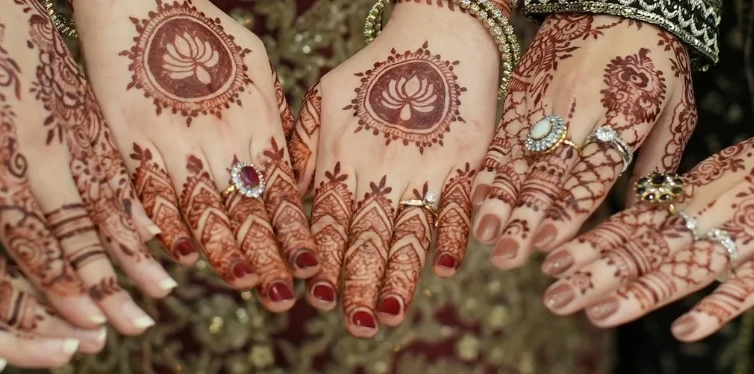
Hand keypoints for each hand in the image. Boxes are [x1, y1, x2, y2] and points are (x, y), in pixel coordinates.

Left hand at [0, 0, 170, 334]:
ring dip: (130, 250)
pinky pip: (113, 165)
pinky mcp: (80, 109)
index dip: (54, 279)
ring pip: (104, 203)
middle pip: (75, 231)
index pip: (26, 233)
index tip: (79, 318)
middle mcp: (35, 151)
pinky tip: (151, 229)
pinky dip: (133, 201)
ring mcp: (64, 131)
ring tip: (160, 289)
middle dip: (105, 283)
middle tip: (132, 326)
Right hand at [67, 0, 309, 310]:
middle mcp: (221, 136)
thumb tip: (288, 165)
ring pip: (204, 208)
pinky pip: (150, 193)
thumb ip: (272, 117)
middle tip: (284, 296)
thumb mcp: (253, 66)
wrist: (140, 2)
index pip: (282, 191)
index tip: (310, 267)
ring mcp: (175, 140)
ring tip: (243, 281)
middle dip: (267, 256)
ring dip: (224, 251)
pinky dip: (166, 225)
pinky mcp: (131, 140)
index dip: (294, 232)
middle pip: (248, 210)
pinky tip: (181, 255)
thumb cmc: (202, 29)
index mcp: (254, 120)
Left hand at [294, 0, 498, 336]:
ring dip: (400, 277)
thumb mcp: (326, 99)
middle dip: (358, 285)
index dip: (323, 263)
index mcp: (343, 155)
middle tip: (354, 325)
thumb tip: (287, 195)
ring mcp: (425, 164)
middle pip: (367, 237)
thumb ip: (304, 148)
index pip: (329, 221)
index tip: (317, 300)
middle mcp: (381, 166)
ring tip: (389, 314)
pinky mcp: (465, 159)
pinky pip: (459, 206)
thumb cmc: (376, 68)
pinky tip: (445, 269)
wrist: (438, 35)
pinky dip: (454, 238)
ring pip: (409, 231)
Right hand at [471, 14, 699, 268]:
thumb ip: (658, 163)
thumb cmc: (656, 59)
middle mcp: (581, 111)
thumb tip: (649, 213)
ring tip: (485, 236)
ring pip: (520, 158)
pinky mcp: (525, 89)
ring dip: (501, 201)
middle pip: (550, 174)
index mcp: (624, 118)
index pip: (593, 174)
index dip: (569, 211)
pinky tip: (478, 195)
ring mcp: (548, 100)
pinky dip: (490, 167)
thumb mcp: (676, 109)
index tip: (550, 245)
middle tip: (509, 257)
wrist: (621, 1)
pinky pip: (504, 134)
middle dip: (527, 220)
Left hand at [534, 106, 753, 341]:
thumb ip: (681, 203)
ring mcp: (748, 239)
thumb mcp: (723, 174)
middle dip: (598, 274)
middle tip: (553, 296)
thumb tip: (630, 223)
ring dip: (641, 293)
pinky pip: (748, 287)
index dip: (594, 245)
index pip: (634, 224)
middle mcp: (712, 216)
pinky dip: (717, 309)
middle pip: (647, 249)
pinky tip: (685, 330)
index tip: (552, 263)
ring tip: (598, 313)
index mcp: (696, 197)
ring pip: (685, 269)